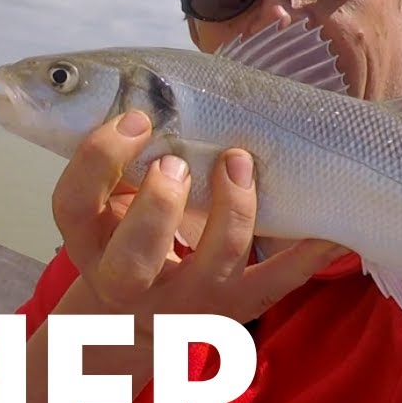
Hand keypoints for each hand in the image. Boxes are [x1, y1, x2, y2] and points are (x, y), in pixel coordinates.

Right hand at [51, 110, 346, 346]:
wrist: (132, 318)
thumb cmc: (123, 234)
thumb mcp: (104, 201)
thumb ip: (118, 158)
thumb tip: (153, 84)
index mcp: (88, 242)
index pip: (72, 203)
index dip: (100, 158)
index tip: (137, 119)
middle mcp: (126, 281)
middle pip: (132, 258)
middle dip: (159, 204)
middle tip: (177, 160)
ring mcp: (181, 304)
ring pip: (209, 272)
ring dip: (232, 213)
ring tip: (238, 163)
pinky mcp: (228, 312)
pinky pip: (272, 285)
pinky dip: (305, 257)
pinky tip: (329, 229)